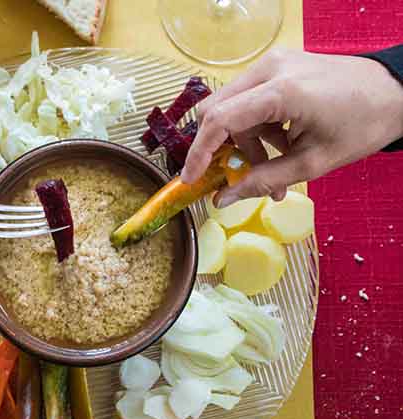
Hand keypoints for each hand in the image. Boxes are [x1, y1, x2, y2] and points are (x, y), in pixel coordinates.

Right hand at [181, 49, 402, 207]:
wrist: (396, 92)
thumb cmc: (362, 126)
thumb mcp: (312, 164)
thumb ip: (262, 182)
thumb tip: (222, 200)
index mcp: (282, 91)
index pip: (219, 120)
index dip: (199, 153)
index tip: (190, 180)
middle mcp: (270, 68)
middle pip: (216, 110)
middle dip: (218, 148)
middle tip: (232, 177)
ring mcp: (272, 63)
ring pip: (230, 107)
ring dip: (240, 142)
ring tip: (268, 168)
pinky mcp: (276, 65)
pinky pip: (247, 100)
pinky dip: (253, 128)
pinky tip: (276, 145)